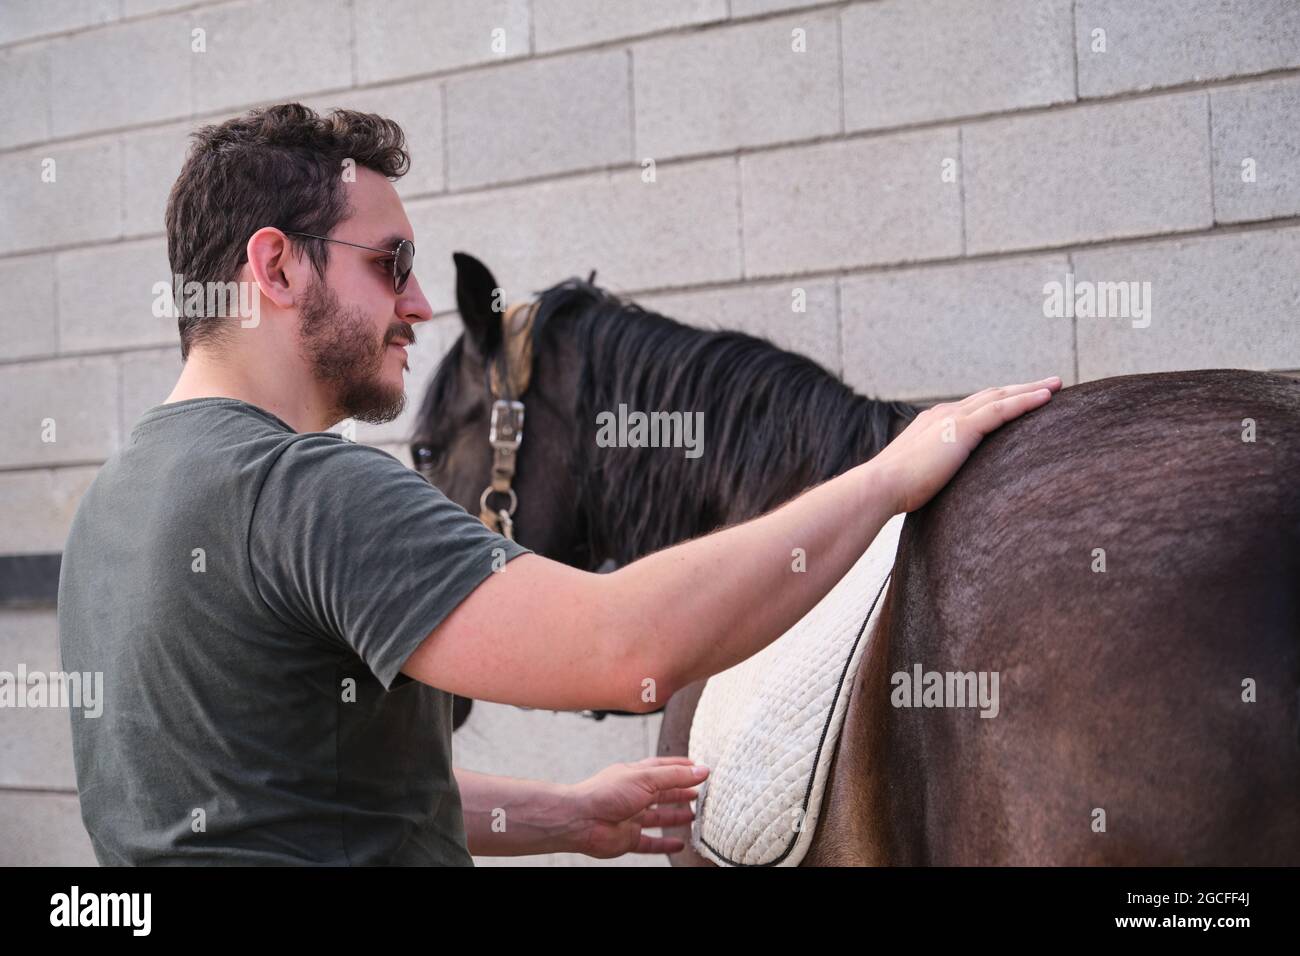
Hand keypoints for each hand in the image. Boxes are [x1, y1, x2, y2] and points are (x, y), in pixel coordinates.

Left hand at [566, 756, 708, 857]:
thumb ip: (675, 777)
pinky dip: (665, 844)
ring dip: (676, 817)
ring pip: (659, 817)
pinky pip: (650, 842)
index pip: (663, 768)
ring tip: (695, 816)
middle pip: (663, 793)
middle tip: (702, 794)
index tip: (699, 768)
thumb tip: (701, 771)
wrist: (581, 820)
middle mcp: (634, 795)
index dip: (681, 767)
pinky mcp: (628, 838)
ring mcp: (631, 817)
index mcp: (636, 775)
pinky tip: (679, 844)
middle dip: (681, 792)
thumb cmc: (606, 793)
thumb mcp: (646, 778)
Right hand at [871, 376, 1061, 513]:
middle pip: (991, 395)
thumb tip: (940, 491)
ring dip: (1031, 389)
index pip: (973, 408)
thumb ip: (933, 474)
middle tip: (1048, 385)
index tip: (1019, 400)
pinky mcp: (962, 428)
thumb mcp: (918, 477)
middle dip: (1020, 389)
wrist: (880, 487)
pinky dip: (1026, 401)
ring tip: (1056, 385)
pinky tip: (1047, 398)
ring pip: (1001, 397)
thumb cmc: (894, 491)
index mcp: (933, 424)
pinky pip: (1002, 409)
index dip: (998, 402)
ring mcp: (953, 418)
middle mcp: (944, 414)